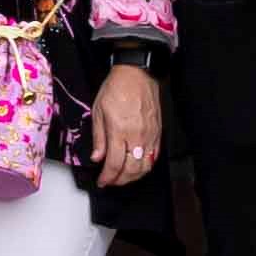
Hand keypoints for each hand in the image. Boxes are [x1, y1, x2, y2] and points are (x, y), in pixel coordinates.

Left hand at [83, 63, 165, 190]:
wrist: (137, 74)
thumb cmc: (116, 88)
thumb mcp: (98, 110)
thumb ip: (98, 137)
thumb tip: (97, 158)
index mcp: (119, 131)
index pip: (114, 164)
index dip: (107, 177)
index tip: (102, 181)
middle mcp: (137, 136)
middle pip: (131, 170)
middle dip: (120, 181)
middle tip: (111, 181)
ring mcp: (150, 136)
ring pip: (145, 167)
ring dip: (133, 177)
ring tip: (123, 177)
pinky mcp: (158, 133)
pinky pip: (154, 157)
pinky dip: (146, 166)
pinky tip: (137, 167)